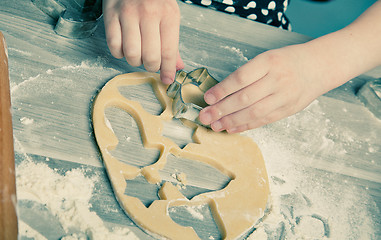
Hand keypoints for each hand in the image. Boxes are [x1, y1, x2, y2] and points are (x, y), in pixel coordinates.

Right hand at [103, 0, 183, 83]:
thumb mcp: (170, 16)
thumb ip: (172, 43)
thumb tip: (177, 67)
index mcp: (168, 15)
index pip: (169, 51)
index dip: (168, 70)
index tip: (167, 80)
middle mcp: (149, 14)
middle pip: (150, 56)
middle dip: (151, 66)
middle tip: (151, 63)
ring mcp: (128, 14)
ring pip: (131, 54)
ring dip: (135, 61)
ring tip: (138, 54)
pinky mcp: (111, 14)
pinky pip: (114, 45)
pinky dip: (119, 53)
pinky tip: (124, 48)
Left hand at [199, 44, 332, 132]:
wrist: (319, 66)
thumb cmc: (288, 60)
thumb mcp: (267, 58)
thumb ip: (247, 74)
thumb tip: (221, 93)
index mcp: (269, 62)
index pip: (241, 78)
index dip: (222, 90)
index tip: (208, 98)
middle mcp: (277, 79)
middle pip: (245, 98)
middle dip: (222, 110)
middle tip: (204, 117)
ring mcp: (285, 96)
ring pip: (254, 112)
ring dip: (231, 121)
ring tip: (215, 126)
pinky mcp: (288, 110)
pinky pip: (264, 120)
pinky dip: (246, 126)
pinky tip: (232, 128)